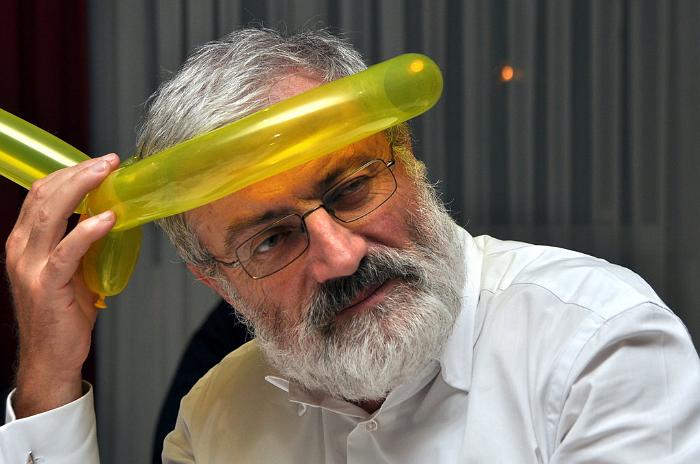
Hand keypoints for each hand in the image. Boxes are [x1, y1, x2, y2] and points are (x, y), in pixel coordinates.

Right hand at [5, 153, 119, 417]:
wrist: (52, 357)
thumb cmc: (64, 313)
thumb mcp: (72, 269)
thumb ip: (81, 244)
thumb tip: (110, 216)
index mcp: (23, 242)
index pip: (39, 194)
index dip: (68, 173)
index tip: (98, 163)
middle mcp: (20, 250)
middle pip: (43, 197)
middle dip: (77, 173)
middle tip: (109, 161)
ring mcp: (30, 267)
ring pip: (50, 216)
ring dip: (81, 189)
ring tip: (108, 174)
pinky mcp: (47, 286)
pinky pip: (66, 252)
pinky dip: (87, 231)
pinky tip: (107, 219)